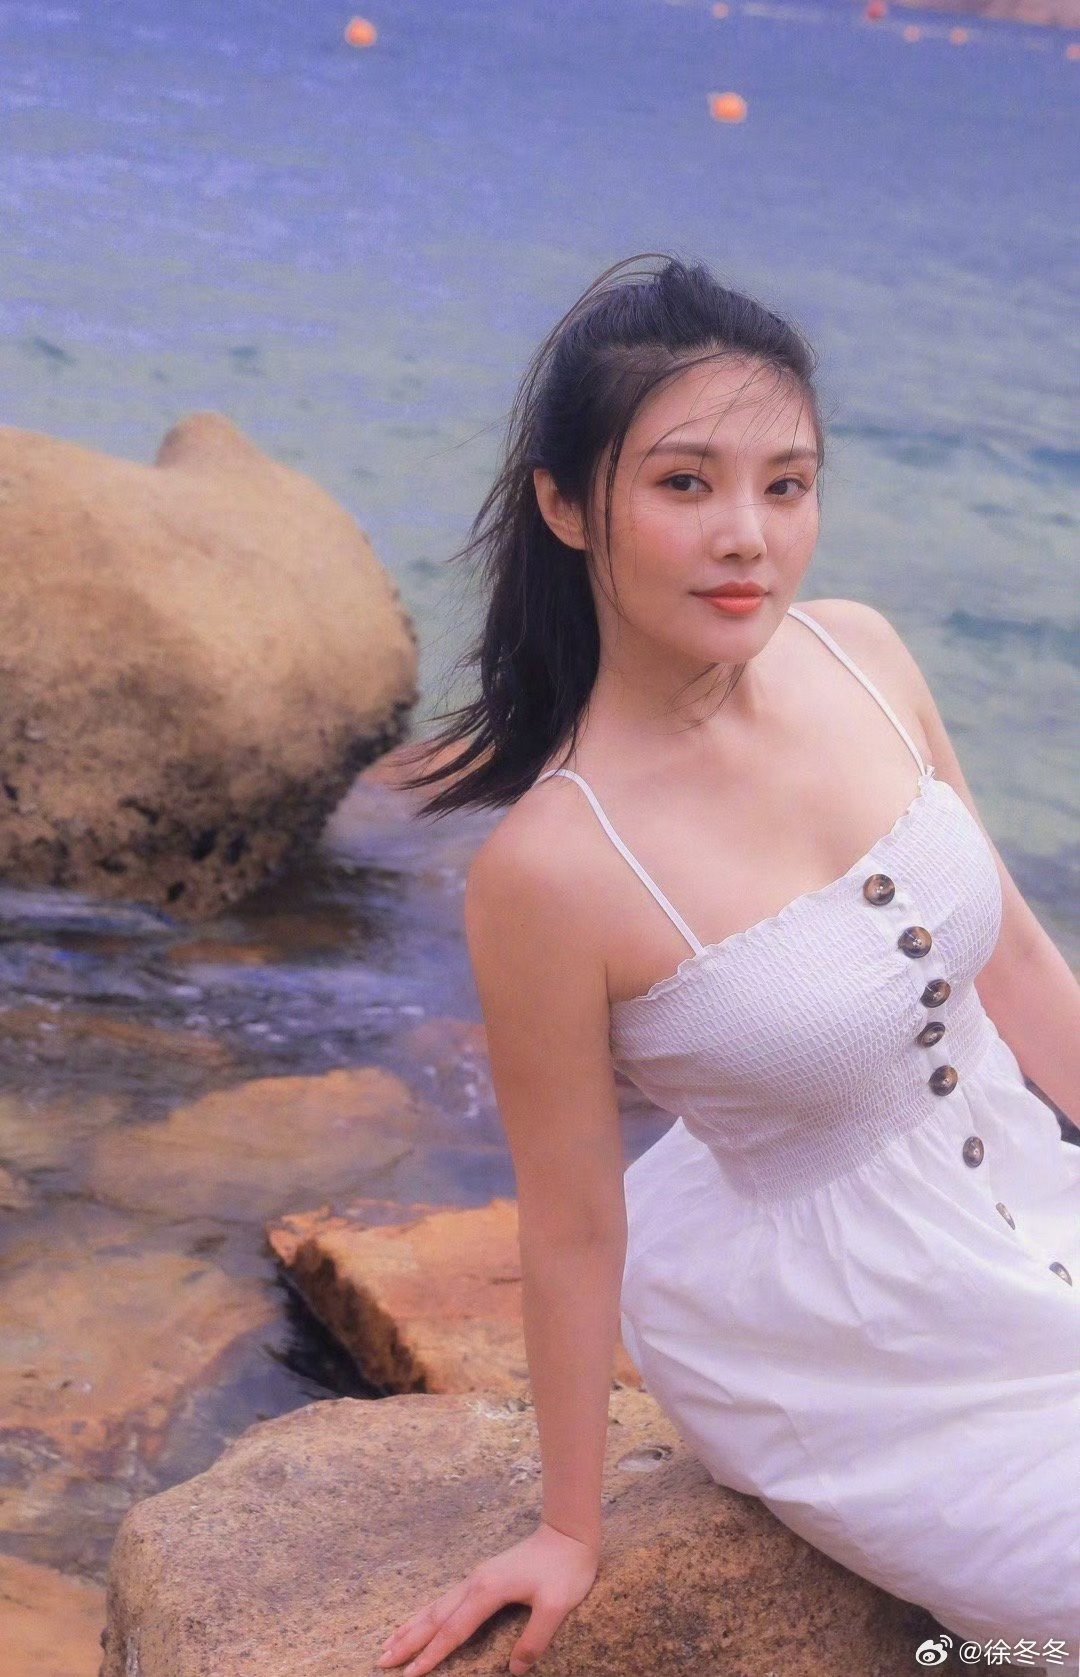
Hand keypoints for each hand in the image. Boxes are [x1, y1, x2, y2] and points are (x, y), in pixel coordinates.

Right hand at [376, 1519, 599, 1675]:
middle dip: (408, 1641)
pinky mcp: (483, 1577)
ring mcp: (476, 1577)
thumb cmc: (565, 1568)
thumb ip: (535, 1639)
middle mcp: (474, 1583)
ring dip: (412, 1626)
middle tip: (381, 1661)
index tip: (408, 1676)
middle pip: (434, 1617)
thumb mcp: (557, 1606)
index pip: (453, 1630)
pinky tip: (421, 1619)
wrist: (568, 1533)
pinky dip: (427, 1614)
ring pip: (436, 1606)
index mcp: (487, 1591)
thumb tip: (515, 1670)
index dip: (431, 1655)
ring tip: (388, 1642)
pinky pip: (446, 1600)